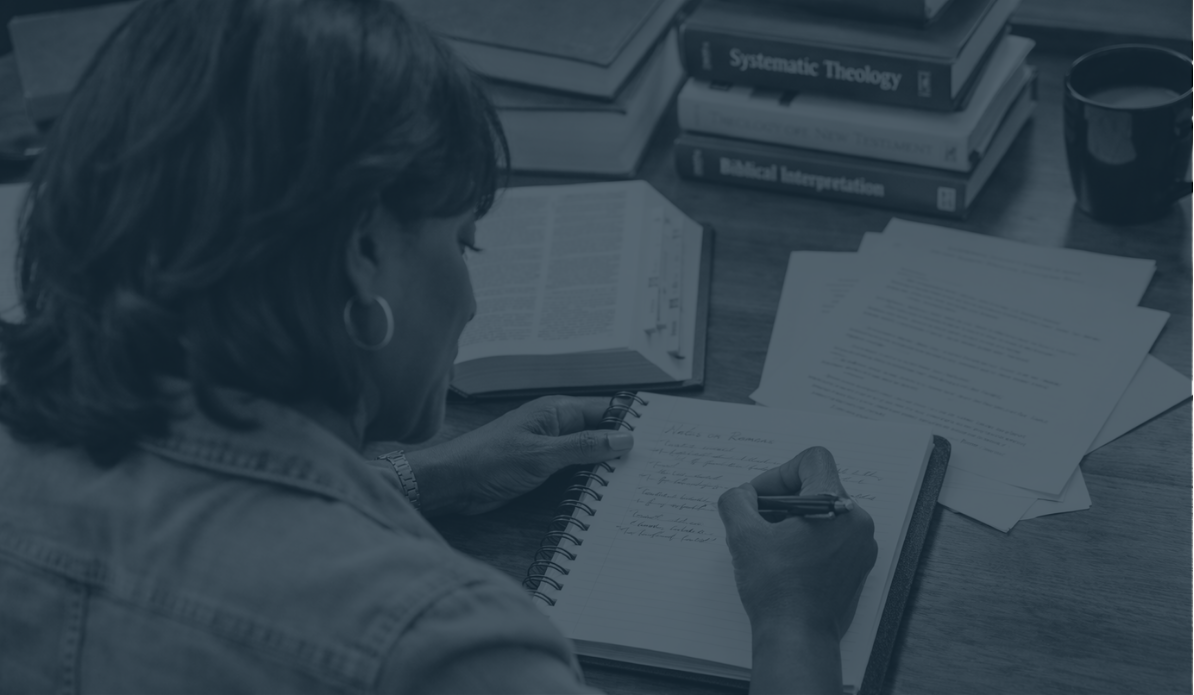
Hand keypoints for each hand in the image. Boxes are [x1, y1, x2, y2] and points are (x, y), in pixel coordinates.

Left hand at [399, 396, 633, 515]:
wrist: (452, 483)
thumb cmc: (488, 460)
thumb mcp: (542, 455)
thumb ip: (584, 447)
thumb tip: (625, 438)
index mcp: (557, 411)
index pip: (605, 411)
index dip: (631, 421)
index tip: (659, 434)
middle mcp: (556, 426)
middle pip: (600, 433)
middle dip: (623, 446)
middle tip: (656, 463)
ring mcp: (549, 447)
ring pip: (589, 454)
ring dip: (607, 466)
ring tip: (638, 480)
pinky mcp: (542, 469)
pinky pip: (575, 471)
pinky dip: (590, 479)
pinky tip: (607, 492)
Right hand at [717, 446, 876, 639]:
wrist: (797, 638)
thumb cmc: (777, 591)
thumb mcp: (743, 536)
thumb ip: (737, 501)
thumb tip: (742, 495)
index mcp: (836, 507)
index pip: (813, 460)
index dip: (779, 472)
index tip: (761, 497)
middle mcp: (856, 523)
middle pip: (816, 487)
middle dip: (781, 500)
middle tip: (756, 522)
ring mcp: (860, 548)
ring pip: (823, 514)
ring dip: (792, 521)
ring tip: (767, 545)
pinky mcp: (856, 569)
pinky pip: (832, 538)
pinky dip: (806, 541)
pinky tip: (783, 562)